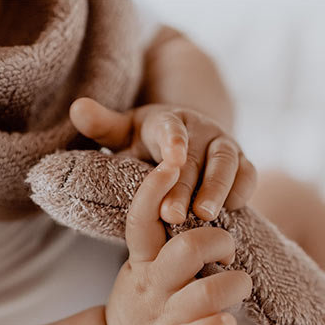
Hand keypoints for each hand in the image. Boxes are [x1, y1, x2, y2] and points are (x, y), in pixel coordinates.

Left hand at [69, 97, 256, 224]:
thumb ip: (102, 124)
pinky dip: (243, 190)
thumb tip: (76, 107)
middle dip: (185, 187)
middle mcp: (199, 130)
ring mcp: (222, 145)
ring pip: (227, 163)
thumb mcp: (122, 131)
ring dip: (218, 190)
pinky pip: (248, 174)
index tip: (173, 160)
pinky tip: (232, 211)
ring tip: (205, 217)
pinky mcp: (240, 162)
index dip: (174, 142)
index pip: (171, 129)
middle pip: (195, 158)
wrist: (184, 138)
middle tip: (172, 215)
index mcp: (168, 122)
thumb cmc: (144, 141)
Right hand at [105, 163, 251, 324]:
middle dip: (220, 242)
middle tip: (227, 253)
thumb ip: (161, 242)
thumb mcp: (142, 268)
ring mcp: (162, 318)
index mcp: (141, 262)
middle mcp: (149, 286)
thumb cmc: (147, 301)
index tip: (170, 164)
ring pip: (205, 293)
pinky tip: (227, 323)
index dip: (153, 191)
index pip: (141, 222)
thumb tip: (192, 199)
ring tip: (238, 285)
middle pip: (187, 249)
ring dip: (234, 284)